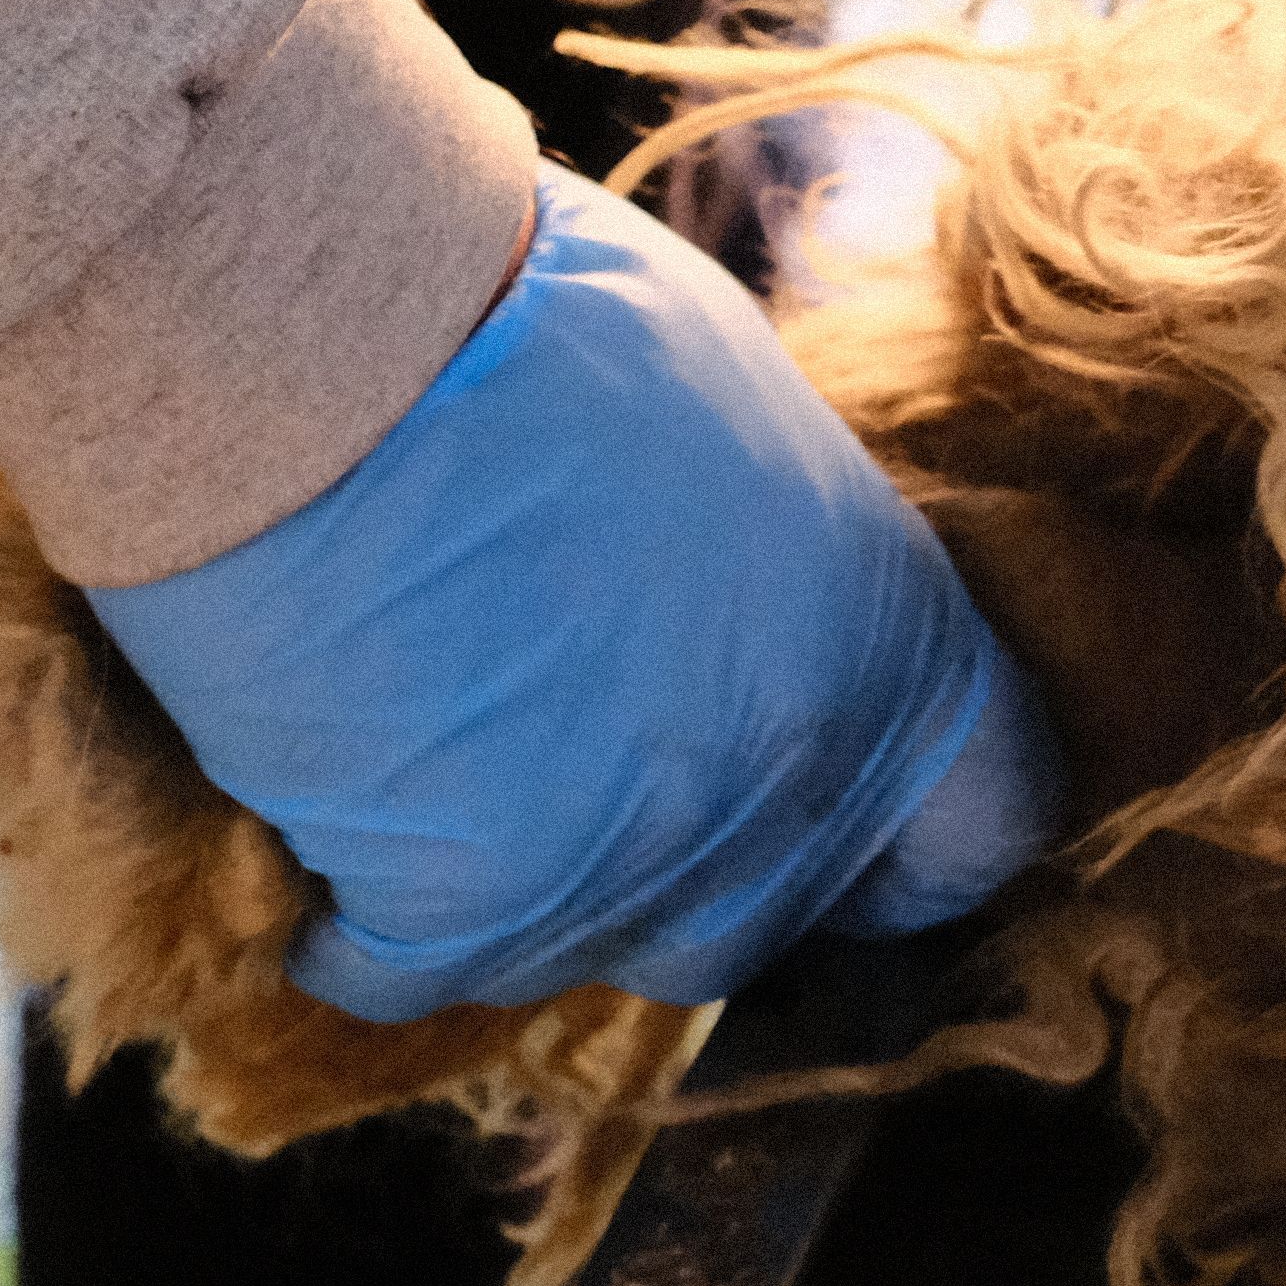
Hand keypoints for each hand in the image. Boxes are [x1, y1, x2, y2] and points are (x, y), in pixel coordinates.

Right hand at [87, 171, 1062, 1018]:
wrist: (327, 336)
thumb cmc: (519, 315)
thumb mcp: (733, 408)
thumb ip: (770, 556)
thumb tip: (737, 603)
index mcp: (889, 639)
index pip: (981, 822)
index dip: (899, 853)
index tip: (831, 848)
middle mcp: (793, 771)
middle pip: (752, 925)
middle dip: (662, 880)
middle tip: (553, 782)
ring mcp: (633, 858)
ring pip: (569, 952)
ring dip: (494, 887)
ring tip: (409, 748)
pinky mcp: (467, 905)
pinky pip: (397, 970)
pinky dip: (341, 911)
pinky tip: (304, 803)